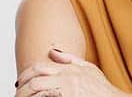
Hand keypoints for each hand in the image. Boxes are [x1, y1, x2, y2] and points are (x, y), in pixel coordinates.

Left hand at [15, 49, 129, 96]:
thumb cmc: (100, 87)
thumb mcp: (88, 68)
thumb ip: (69, 59)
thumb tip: (52, 51)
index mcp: (68, 69)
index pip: (40, 68)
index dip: (26, 74)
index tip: (20, 81)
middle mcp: (66, 79)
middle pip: (35, 80)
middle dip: (22, 88)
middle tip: (18, 94)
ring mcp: (66, 91)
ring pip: (37, 92)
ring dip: (27, 96)